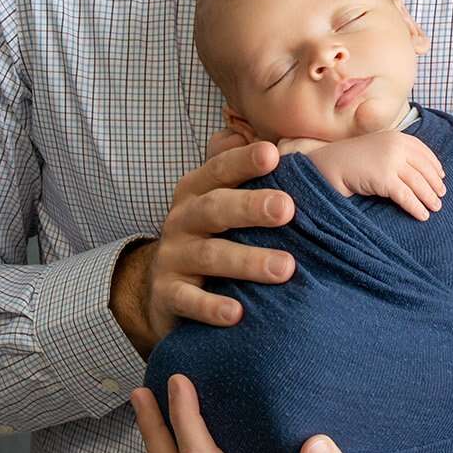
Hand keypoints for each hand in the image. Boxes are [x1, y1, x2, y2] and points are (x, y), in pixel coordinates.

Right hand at [111, 141, 298, 357]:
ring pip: (209, 256)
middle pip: (215, 208)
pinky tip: (237, 313)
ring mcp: (172, 257)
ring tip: (285, 267)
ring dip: (247, 261)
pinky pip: (188, 301)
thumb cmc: (210, 237)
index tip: (274, 155)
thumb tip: (274, 139)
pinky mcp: (167, 295)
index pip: (219, 170)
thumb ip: (241, 172)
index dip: (244, 161)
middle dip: (250, 207)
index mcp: (197, 191)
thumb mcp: (220, 201)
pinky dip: (211, 307)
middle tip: (287, 208)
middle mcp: (182, 219)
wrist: (165, 290)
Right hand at [305, 131, 445, 220]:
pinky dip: (416, 207)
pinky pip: (406, 196)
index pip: (424, 151)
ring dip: (429, 197)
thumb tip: (418, 170)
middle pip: (424, 168)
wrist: (330, 164)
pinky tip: (422, 215)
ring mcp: (390, 162)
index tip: (441, 177)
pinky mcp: (384, 179)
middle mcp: (396, 146)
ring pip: (418, 183)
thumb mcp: (377, 147)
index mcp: (396, 136)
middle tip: (441, 196)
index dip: (435, 165)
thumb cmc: (353, 159)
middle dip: (435, 184)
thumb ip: (396, 152)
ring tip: (435, 208)